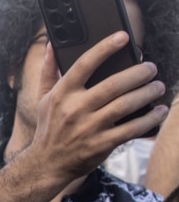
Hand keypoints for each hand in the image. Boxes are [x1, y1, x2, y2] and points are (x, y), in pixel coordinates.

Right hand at [21, 33, 166, 180]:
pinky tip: (158, 111)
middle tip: (151, 69)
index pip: (84, 64)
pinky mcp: (101, 144)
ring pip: (125, 105)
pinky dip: (149, 119)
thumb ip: (48, 71)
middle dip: (138, 73)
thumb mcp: (43, 99)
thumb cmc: (48, 128)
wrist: (46, 164)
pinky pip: (131, 129)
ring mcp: (89, 128)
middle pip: (113, 84)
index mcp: (62, 94)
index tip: (123, 37)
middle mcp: (75, 109)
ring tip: (158, 87)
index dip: (105, 48)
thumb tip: (51, 46)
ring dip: (147, 93)